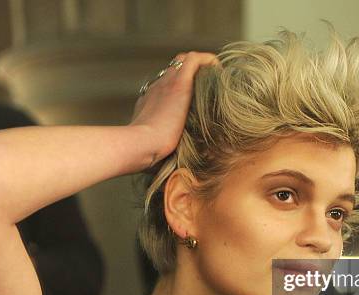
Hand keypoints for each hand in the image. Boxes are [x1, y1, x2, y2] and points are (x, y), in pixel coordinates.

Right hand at [130, 52, 218, 166]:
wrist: (139, 146)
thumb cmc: (146, 156)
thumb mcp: (157, 152)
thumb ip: (169, 155)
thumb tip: (187, 170)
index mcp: (150, 103)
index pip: (165, 88)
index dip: (181, 90)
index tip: (195, 100)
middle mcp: (156, 88)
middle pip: (174, 70)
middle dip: (191, 75)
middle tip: (209, 87)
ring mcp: (165, 83)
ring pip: (183, 61)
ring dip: (201, 66)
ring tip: (216, 78)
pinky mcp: (177, 84)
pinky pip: (194, 59)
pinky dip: (208, 60)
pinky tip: (219, 69)